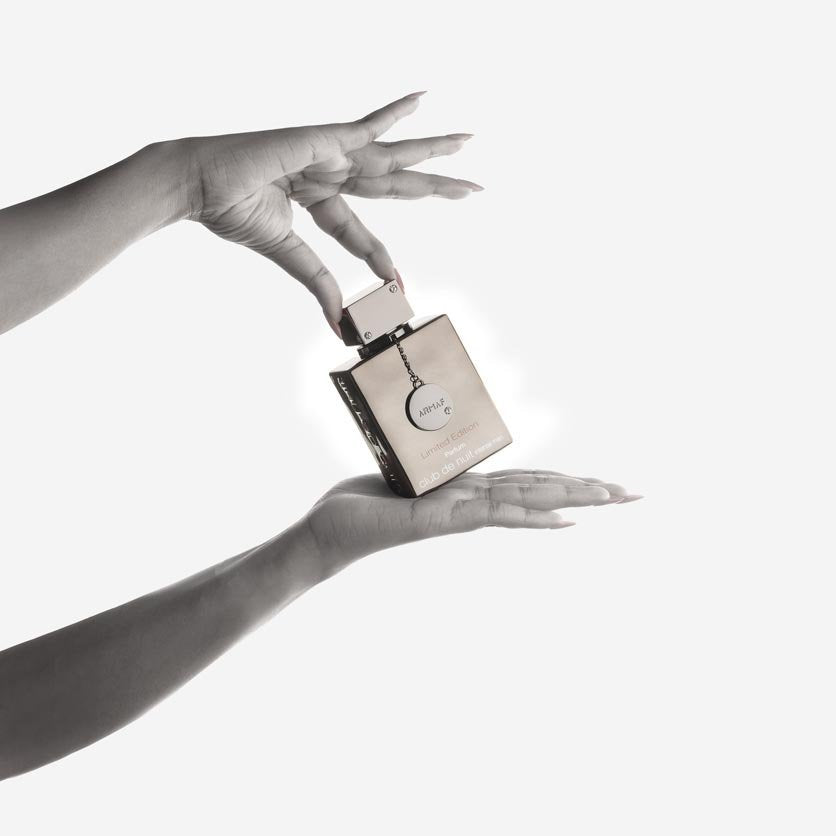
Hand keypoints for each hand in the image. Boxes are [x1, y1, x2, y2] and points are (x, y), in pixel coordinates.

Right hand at [185, 92, 480, 333]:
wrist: (197, 185)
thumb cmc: (229, 209)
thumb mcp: (285, 252)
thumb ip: (316, 281)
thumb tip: (337, 321)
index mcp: (317, 200)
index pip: (361, 233)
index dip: (379, 259)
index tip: (397, 286)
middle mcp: (330, 173)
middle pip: (393, 185)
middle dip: (432, 187)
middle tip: (471, 189)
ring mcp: (329, 154)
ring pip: (392, 156)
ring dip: (431, 150)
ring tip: (467, 145)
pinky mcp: (324, 138)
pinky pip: (366, 125)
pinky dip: (394, 113)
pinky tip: (424, 101)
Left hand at [305, 470, 641, 574]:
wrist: (328, 532)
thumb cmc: (362, 504)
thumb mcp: (403, 473)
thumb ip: (432, 466)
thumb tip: (447, 453)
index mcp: (468, 492)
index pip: (528, 482)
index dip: (567, 480)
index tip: (604, 482)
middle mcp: (472, 504)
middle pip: (541, 491)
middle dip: (590, 493)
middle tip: (636, 494)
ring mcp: (460, 515)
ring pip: (529, 502)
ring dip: (575, 500)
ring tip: (617, 499)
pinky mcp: (439, 521)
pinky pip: (493, 517)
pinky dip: (532, 518)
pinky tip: (566, 522)